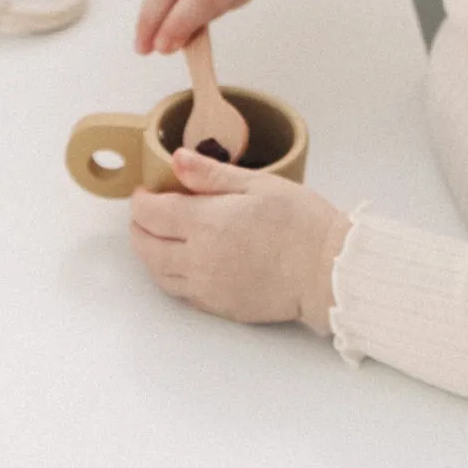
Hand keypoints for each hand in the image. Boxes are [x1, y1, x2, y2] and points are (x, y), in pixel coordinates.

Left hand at [129, 147, 349, 333]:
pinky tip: (182, 264)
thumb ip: (212, 174)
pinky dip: (172, 277)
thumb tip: (176, 160)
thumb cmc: (301, 222)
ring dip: (150, 255)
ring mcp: (207, 288)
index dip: (140, 202)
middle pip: (146, 248)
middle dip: (138, 228)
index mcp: (206, 224)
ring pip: (159, 276)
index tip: (144, 192)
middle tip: (144, 214)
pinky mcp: (220, 307)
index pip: (151, 214)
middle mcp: (198, 260)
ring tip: (157, 239)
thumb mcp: (259, 184)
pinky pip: (182, 294)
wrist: (328, 271)